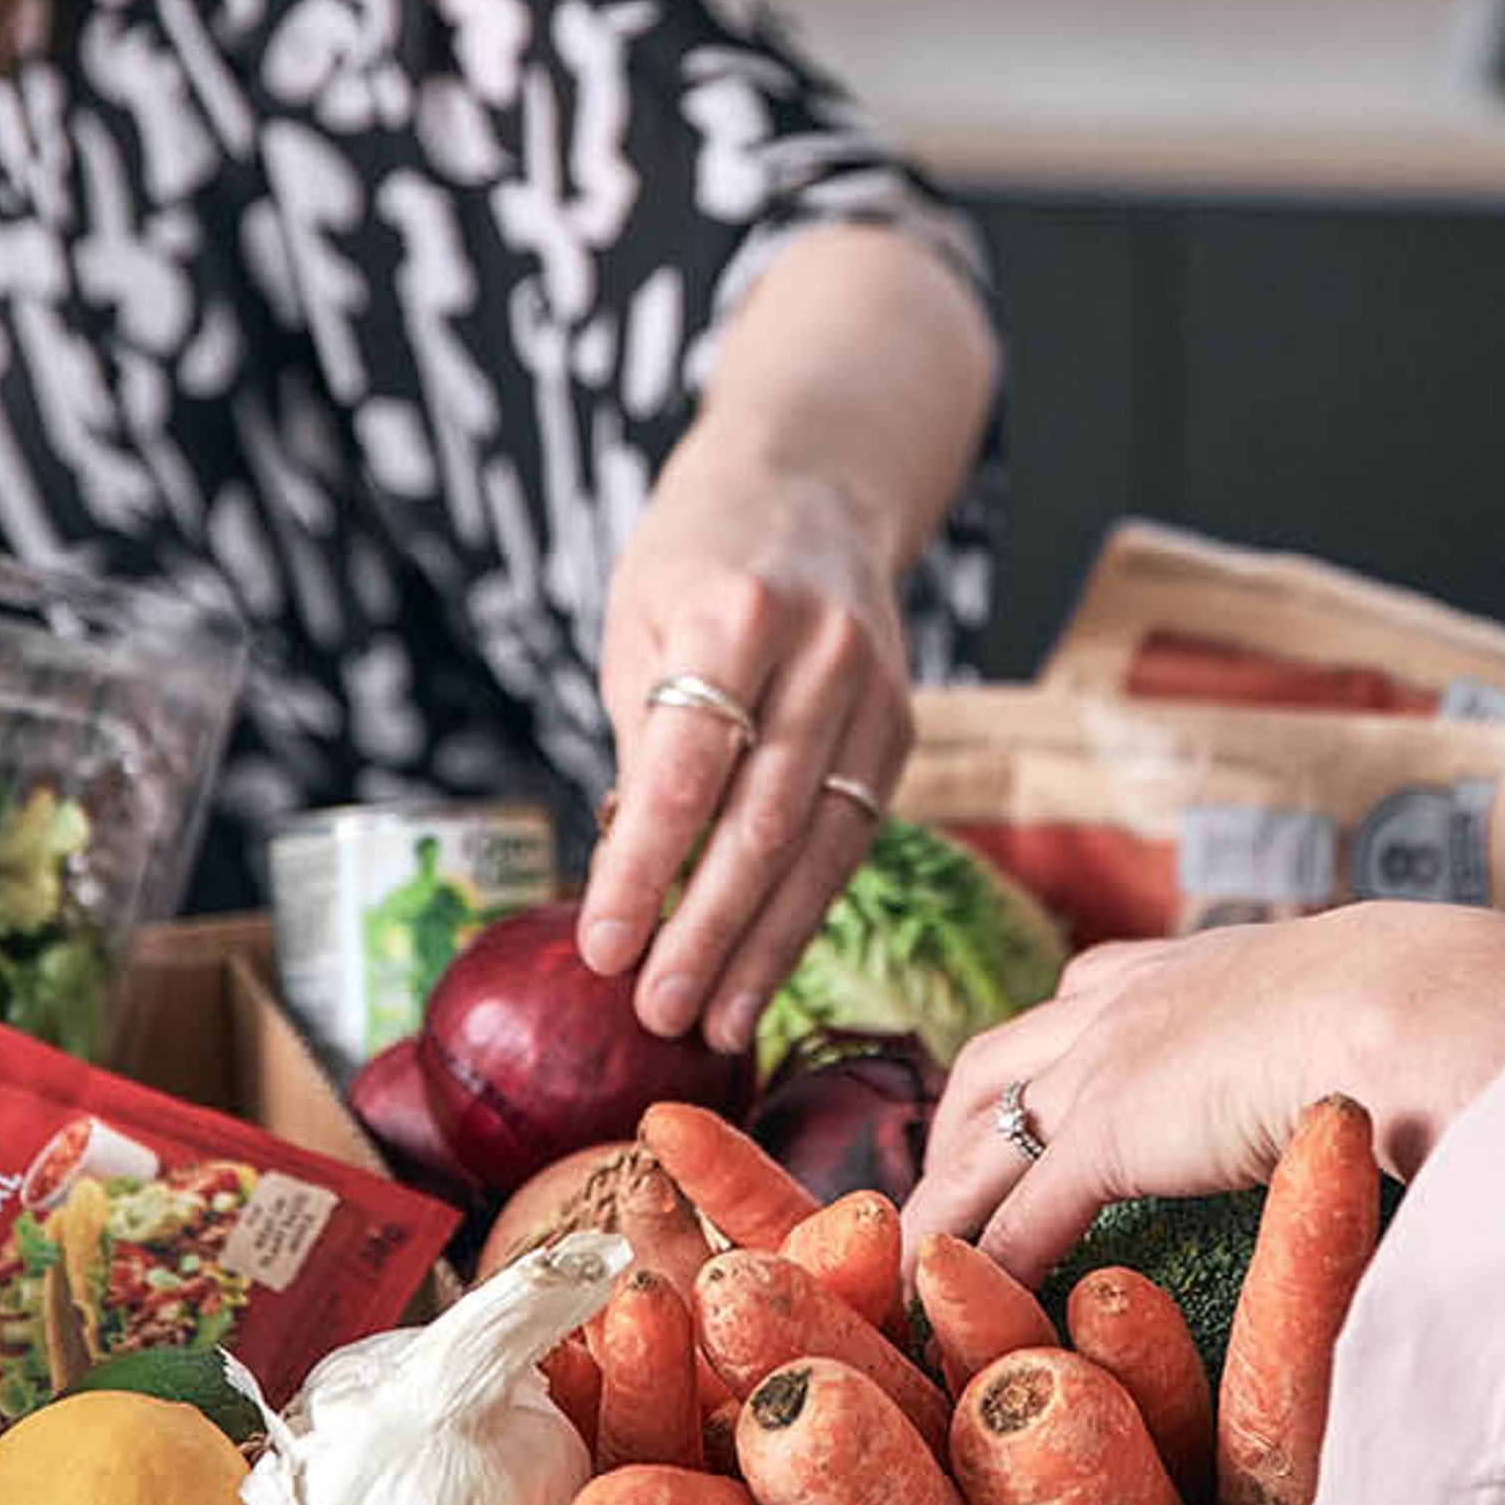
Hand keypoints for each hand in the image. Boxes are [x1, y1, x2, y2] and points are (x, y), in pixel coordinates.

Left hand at [580, 453, 914, 1054]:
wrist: (814, 482)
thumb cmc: (698, 558)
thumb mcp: (638, 620)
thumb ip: (643, 739)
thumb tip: (631, 872)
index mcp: (739, 613)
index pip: (687, 770)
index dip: (642, 871)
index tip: (601, 949)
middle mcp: (824, 652)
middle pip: (763, 823)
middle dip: (706, 932)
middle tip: (655, 1013)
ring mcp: (877, 690)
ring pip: (820, 845)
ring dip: (764, 945)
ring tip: (712, 1022)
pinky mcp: (903, 725)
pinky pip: (852, 834)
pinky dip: (804, 908)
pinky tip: (763, 965)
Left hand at [904, 905, 1504, 1282]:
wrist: (1423, 1000)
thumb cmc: (1435, 1004)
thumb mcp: (1378, 1004)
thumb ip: (1356, 1032)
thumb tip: (1409, 1064)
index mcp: (1191, 961)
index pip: (1083, 992)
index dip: (1046, 1052)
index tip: (1028, 1097)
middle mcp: (1125, 995)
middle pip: (996, 1057)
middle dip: (957, 1123)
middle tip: (939, 1189)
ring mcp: (1104, 1059)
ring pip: (979, 1132)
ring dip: (942, 1199)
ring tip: (918, 1266)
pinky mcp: (1106, 1130)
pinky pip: (1017, 1215)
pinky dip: (985, 1265)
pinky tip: (970, 1308)